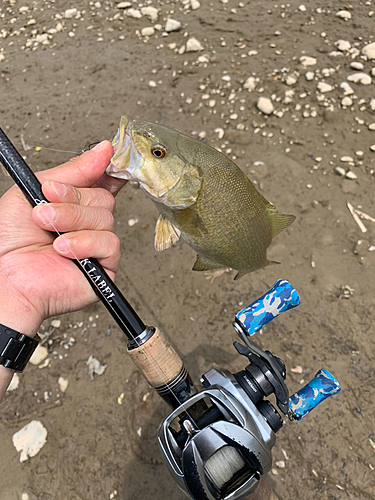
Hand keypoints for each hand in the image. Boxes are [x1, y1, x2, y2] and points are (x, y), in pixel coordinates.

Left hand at [0, 140, 125, 336]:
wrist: (4, 276)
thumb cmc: (9, 240)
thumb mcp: (34, 190)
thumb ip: (72, 171)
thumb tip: (102, 151)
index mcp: (73, 203)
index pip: (102, 181)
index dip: (107, 169)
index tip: (108, 154)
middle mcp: (86, 223)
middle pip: (104, 198)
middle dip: (72, 200)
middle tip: (45, 209)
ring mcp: (95, 245)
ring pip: (107, 219)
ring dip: (72, 221)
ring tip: (48, 231)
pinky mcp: (104, 267)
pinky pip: (110, 243)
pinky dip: (85, 243)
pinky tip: (63, 249)